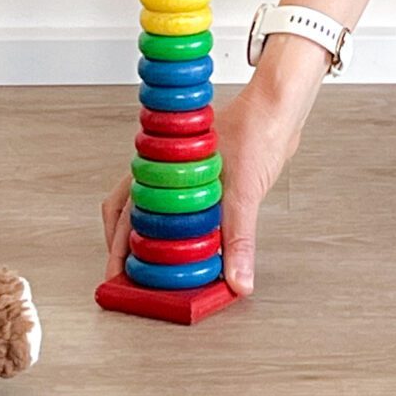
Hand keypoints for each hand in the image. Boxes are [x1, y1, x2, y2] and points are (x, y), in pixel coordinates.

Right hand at [101, 46, 320, 296]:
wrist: (278, 110)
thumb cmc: (255, 131)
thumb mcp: (243, 193)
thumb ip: (238, 240)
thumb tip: (237, 280)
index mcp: (160, 168)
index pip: (124, 213)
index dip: (117, 249)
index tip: (117, 278)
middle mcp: (164, 171)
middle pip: (129, 216)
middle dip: (126, 252)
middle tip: (131, 284)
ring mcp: (180, 175)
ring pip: (152, 213)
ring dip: (151, 242)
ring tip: (157, 273)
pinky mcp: (201, 182)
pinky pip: (180, 214)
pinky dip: (179, 236)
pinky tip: (191, 251)